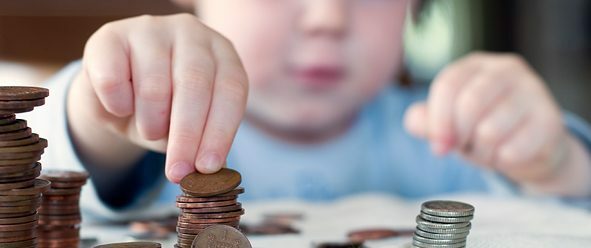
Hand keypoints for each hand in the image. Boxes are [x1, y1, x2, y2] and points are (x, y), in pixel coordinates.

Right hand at [68, 14, 247, 182]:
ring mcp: (152, 28)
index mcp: (222, 55)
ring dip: (150, 122)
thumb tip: (208, 173)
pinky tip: (121, 106)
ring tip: (149, 130)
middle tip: (177, 172)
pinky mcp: (112, 35)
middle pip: (195, 86)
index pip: (230, 91)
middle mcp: (192, 33)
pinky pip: (113, 79)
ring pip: (154, 85)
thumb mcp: (190, 129)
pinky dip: (117, 105)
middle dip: (186, 136)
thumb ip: (201, 147)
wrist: (117, 95)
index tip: (207, 168)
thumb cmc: (166, 113)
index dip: (219, 132)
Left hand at [404, 52, 590, 194]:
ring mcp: (533, 91)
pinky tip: (507, 155)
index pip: (447, 85)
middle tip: (463, 148)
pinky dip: (502, 161)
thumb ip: (424, 121)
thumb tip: (414, 122)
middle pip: (469, 104)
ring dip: (481, 153)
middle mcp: (507, 70)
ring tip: (486, 151)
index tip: (438, 147)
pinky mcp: (550, 120)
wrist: (530, 148)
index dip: (437, 120)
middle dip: (459, 136)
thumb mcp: (448, 123)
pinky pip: (512, 151)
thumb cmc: (480, 128)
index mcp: (476, 65)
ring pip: (490, 131)